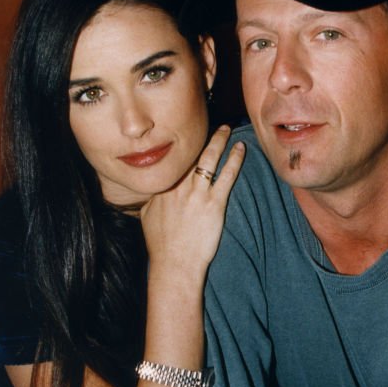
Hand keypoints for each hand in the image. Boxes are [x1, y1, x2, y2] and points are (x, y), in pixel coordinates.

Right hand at [141, 126, 244, 274]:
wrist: (174, 263)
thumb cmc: (161, 245)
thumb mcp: (146, 217)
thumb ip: (150, 201)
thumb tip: (149, 193)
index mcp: (162, 187)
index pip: (174, 159)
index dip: (183, 145)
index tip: (189, 134)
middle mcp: (178, 186)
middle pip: (190, 153)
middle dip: (201, 135)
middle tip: (210, 123)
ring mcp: (196, 193)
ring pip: (208, 158)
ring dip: (219, 140)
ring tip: (227, 128)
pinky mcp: (214, 203)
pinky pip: (226, 175)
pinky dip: (234, 160)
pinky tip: (240, 149)